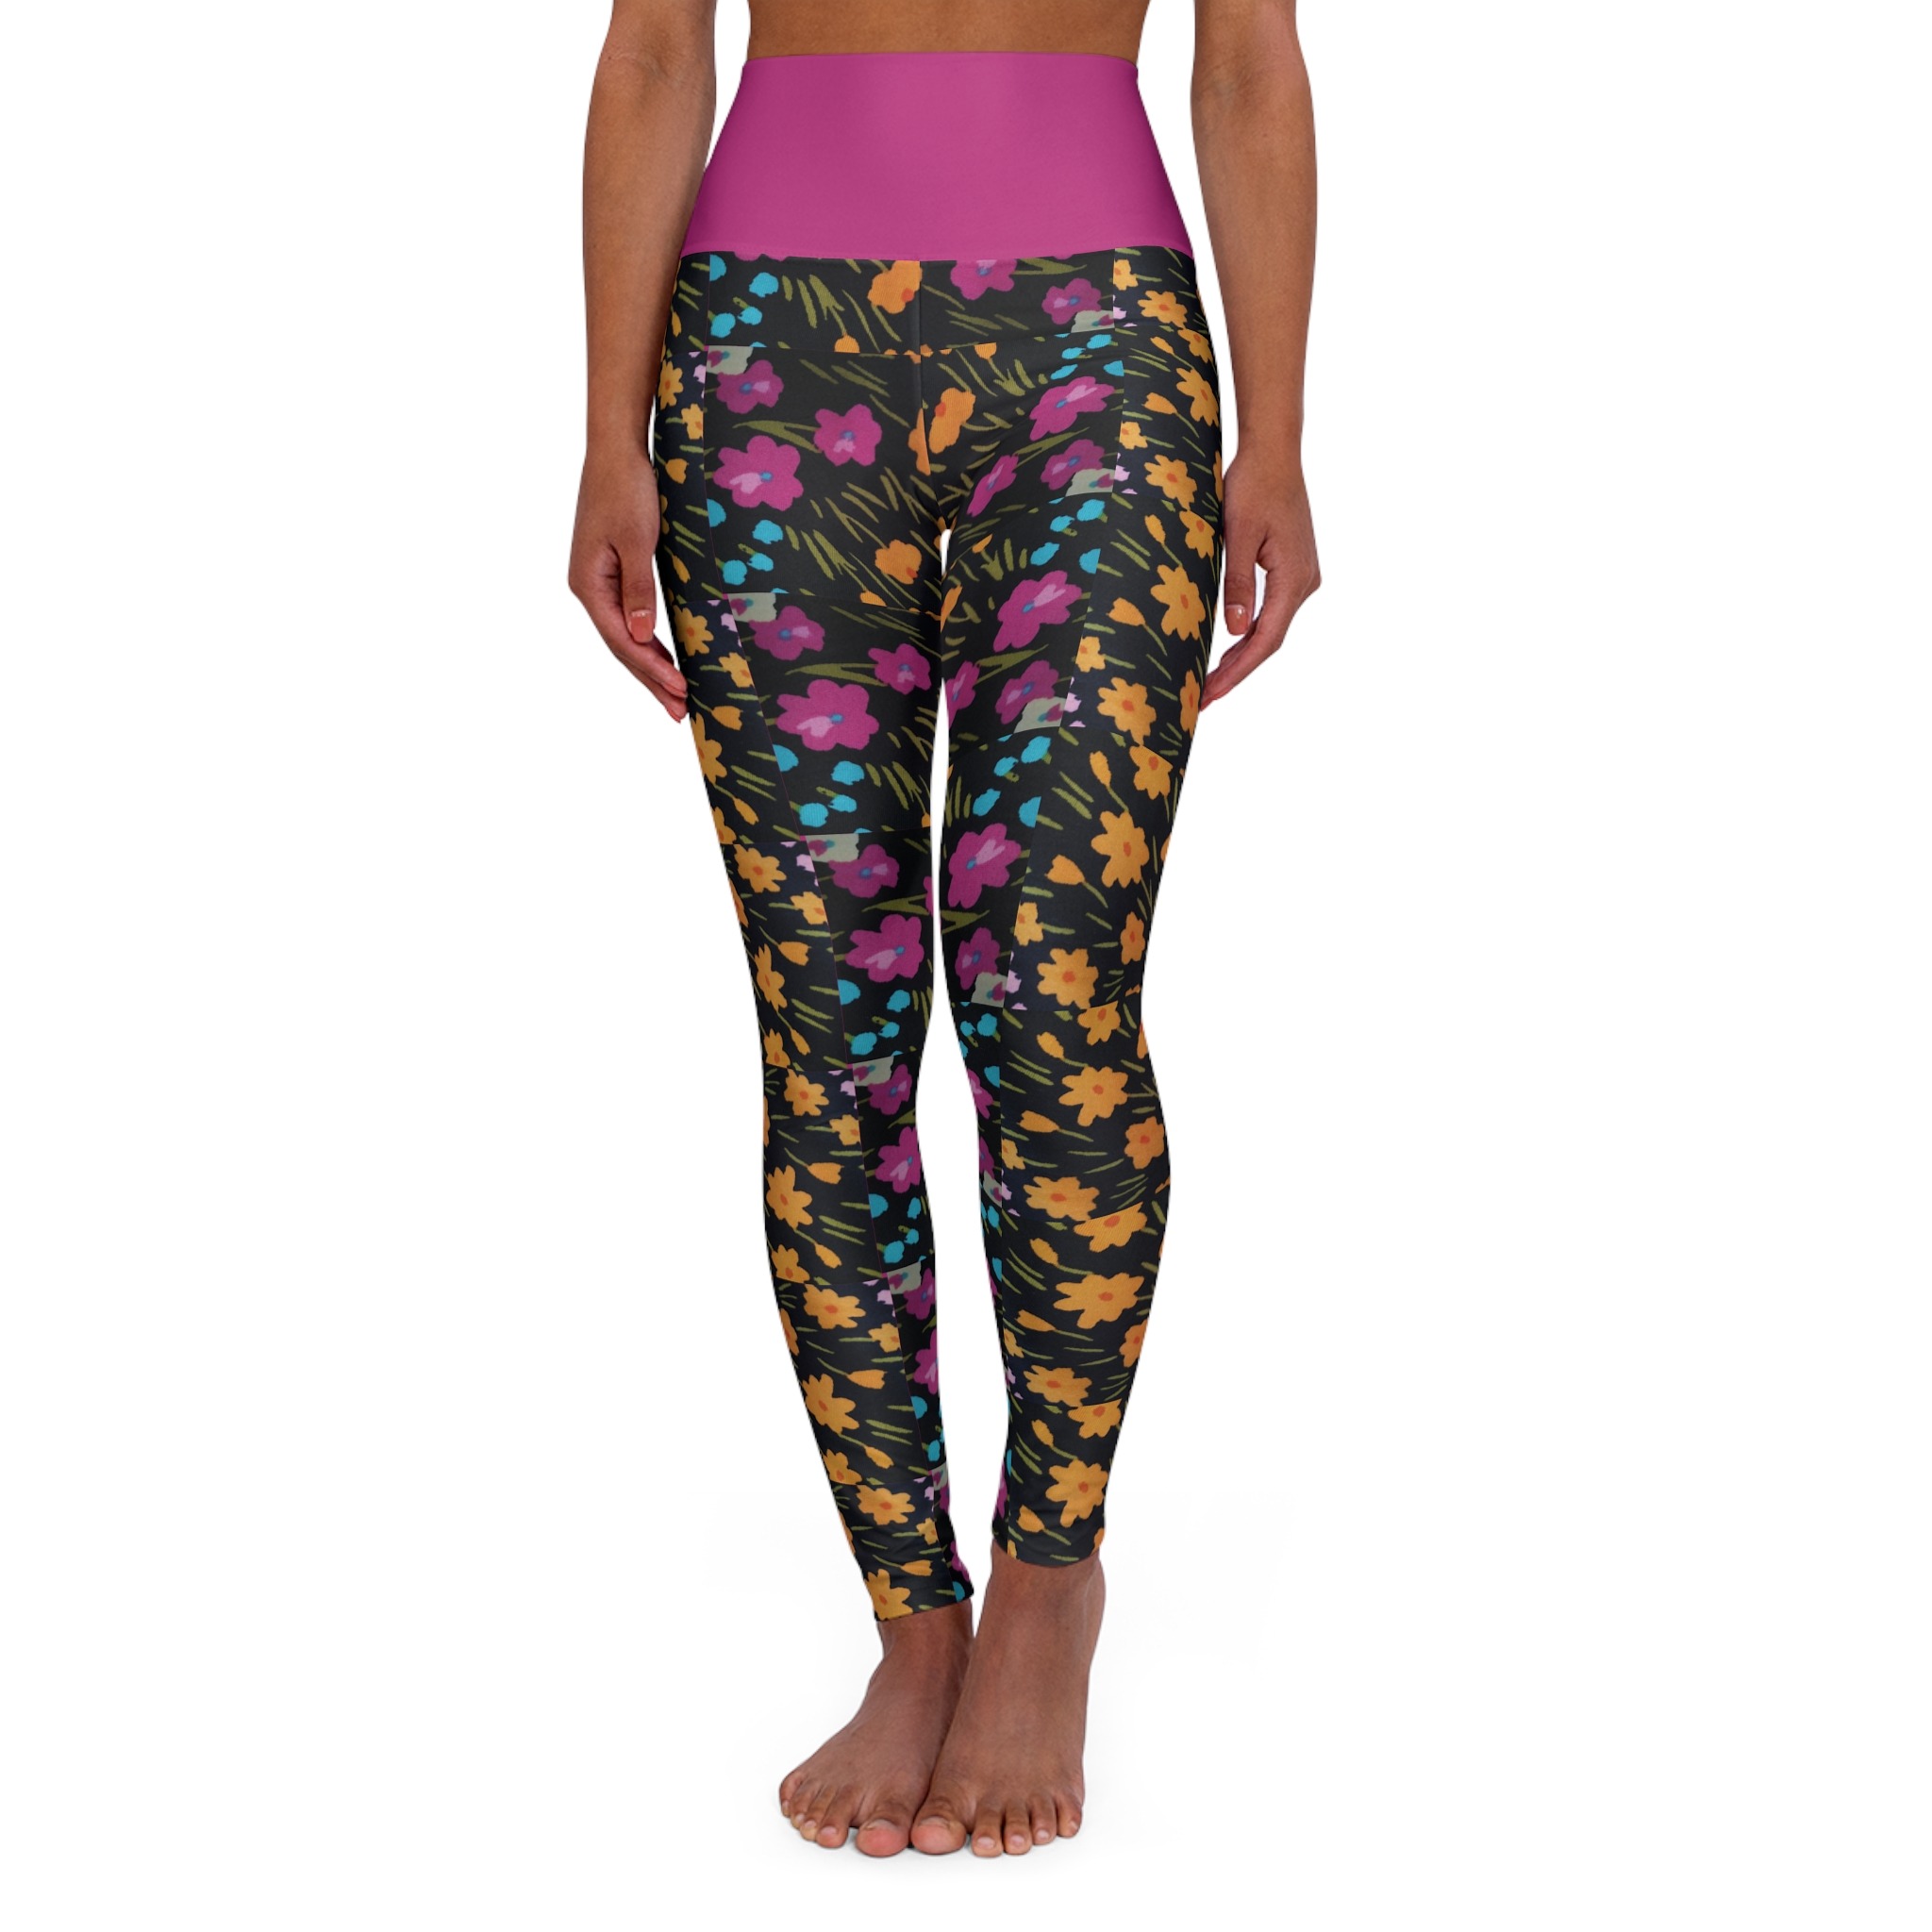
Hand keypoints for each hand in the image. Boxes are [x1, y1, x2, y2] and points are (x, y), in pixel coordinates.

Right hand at [568, 445, 687, 721]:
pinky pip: (629, 618)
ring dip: (650, 666)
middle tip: (680, 712)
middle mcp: (589, 588)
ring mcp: (599, 581)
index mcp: (589, 583)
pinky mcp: (613, 572)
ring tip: (675, 696)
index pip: (623, 640)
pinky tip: (662, 656)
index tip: (681, 691)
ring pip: (626, 635)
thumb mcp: (635, 539)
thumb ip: (638, 589)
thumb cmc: (627, 488)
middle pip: (622, 646)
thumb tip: (641, 635)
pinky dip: (647, 641)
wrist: (617, 450)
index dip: (652, 669)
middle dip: (652, 680)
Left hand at [1209, 455, 1320, 707]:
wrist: (1274, 453)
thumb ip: (1237, 583)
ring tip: (1212, 680)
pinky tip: (1231, 646)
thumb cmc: (1253, 486)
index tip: (1211, 694)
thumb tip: (1237, 631)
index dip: (1238, 672)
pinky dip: (1251, 632)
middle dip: (1237, 671)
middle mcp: (1304, 582)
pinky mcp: (1292, 569)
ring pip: (1272, 627)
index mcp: (1293, 577)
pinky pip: (1272, 610)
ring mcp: (1301, 576)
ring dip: (1243, 655)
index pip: (1266, 640)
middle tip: (1204, 697)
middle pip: (1270, 640)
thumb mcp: (1237, 534)